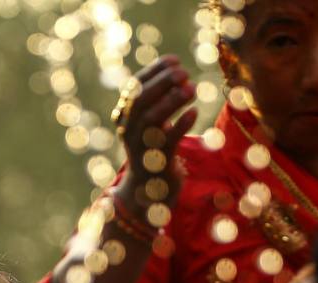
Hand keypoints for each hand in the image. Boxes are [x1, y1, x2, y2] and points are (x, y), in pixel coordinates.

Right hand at [113, 55, 197, 210]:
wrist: (148, 187)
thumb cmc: (153, 147)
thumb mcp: (149, 121)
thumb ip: (155, 98)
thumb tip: (175, 68)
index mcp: (124, 116)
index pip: (135, 87)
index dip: (154, 71)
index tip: (175, 60)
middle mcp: (128, 130)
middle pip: (140, 100)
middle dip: (162, 82)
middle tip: (184, 72)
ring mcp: (140, 146)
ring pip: (151, 119)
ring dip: (172, 101)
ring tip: (192, 88)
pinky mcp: (157, 161)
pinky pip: (167, 141)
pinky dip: (180, 125)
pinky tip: (193, 113)